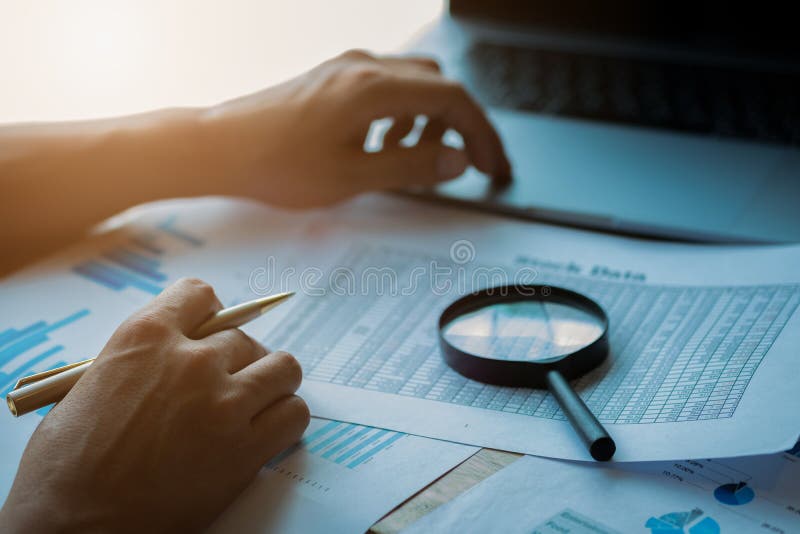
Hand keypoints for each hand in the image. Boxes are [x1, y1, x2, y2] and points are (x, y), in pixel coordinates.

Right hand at [0, 278, 309, 532]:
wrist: (75, 526)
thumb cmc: (67, 466)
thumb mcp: (90, 386)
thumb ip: (139, 360)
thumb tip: (173, 353)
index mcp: (145, 337)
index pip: (198, 294)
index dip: (208, 312)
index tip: (211, 329)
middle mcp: (191, 361)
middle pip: (243, 337)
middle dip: (237, 359)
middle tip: (226, 384)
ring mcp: (225, 403)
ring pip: (283, 367)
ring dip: (272, 382)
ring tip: (257, 402)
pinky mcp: (247, 448)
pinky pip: (294, 413)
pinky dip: (286, 419)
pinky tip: (267, 431)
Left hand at [201, 49, 511, 206]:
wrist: (219, 148)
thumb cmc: (276, 165)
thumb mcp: (352, 177)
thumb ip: (411, 167)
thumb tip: (456, 161)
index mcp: (374, 89)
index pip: (452, 99)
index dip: (481, 134)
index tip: (492, 166)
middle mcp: (364, 68)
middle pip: (438, 86)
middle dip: (461, 125)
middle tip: (470, 164)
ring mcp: (348, 70)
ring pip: (414, 85)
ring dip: (429, 122)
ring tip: (417, 162)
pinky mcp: (334, 81)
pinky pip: (386, 90)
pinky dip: (402, 117)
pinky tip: (384, 148)